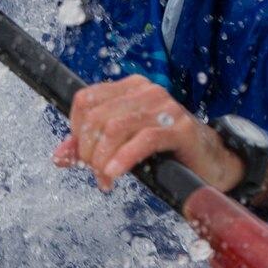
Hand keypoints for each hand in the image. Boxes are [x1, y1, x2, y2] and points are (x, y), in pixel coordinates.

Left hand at [53, 73, 245, 194]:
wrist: (209, 162)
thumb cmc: (164, 152)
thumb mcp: (122, 146)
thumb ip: (90, 147)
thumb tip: (58, 156)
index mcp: (130, 88)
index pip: (85, 100)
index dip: (76, 130)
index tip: (83, 155)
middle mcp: (146, 91)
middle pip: (97, 117)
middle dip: (88, 152)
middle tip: (96, 174)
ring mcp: (165, 107)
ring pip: (115, 128)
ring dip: (103, 160)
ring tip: (106, 180)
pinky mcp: (180, 128)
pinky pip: (143, 140)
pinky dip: (123, 159)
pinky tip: (114, 174)